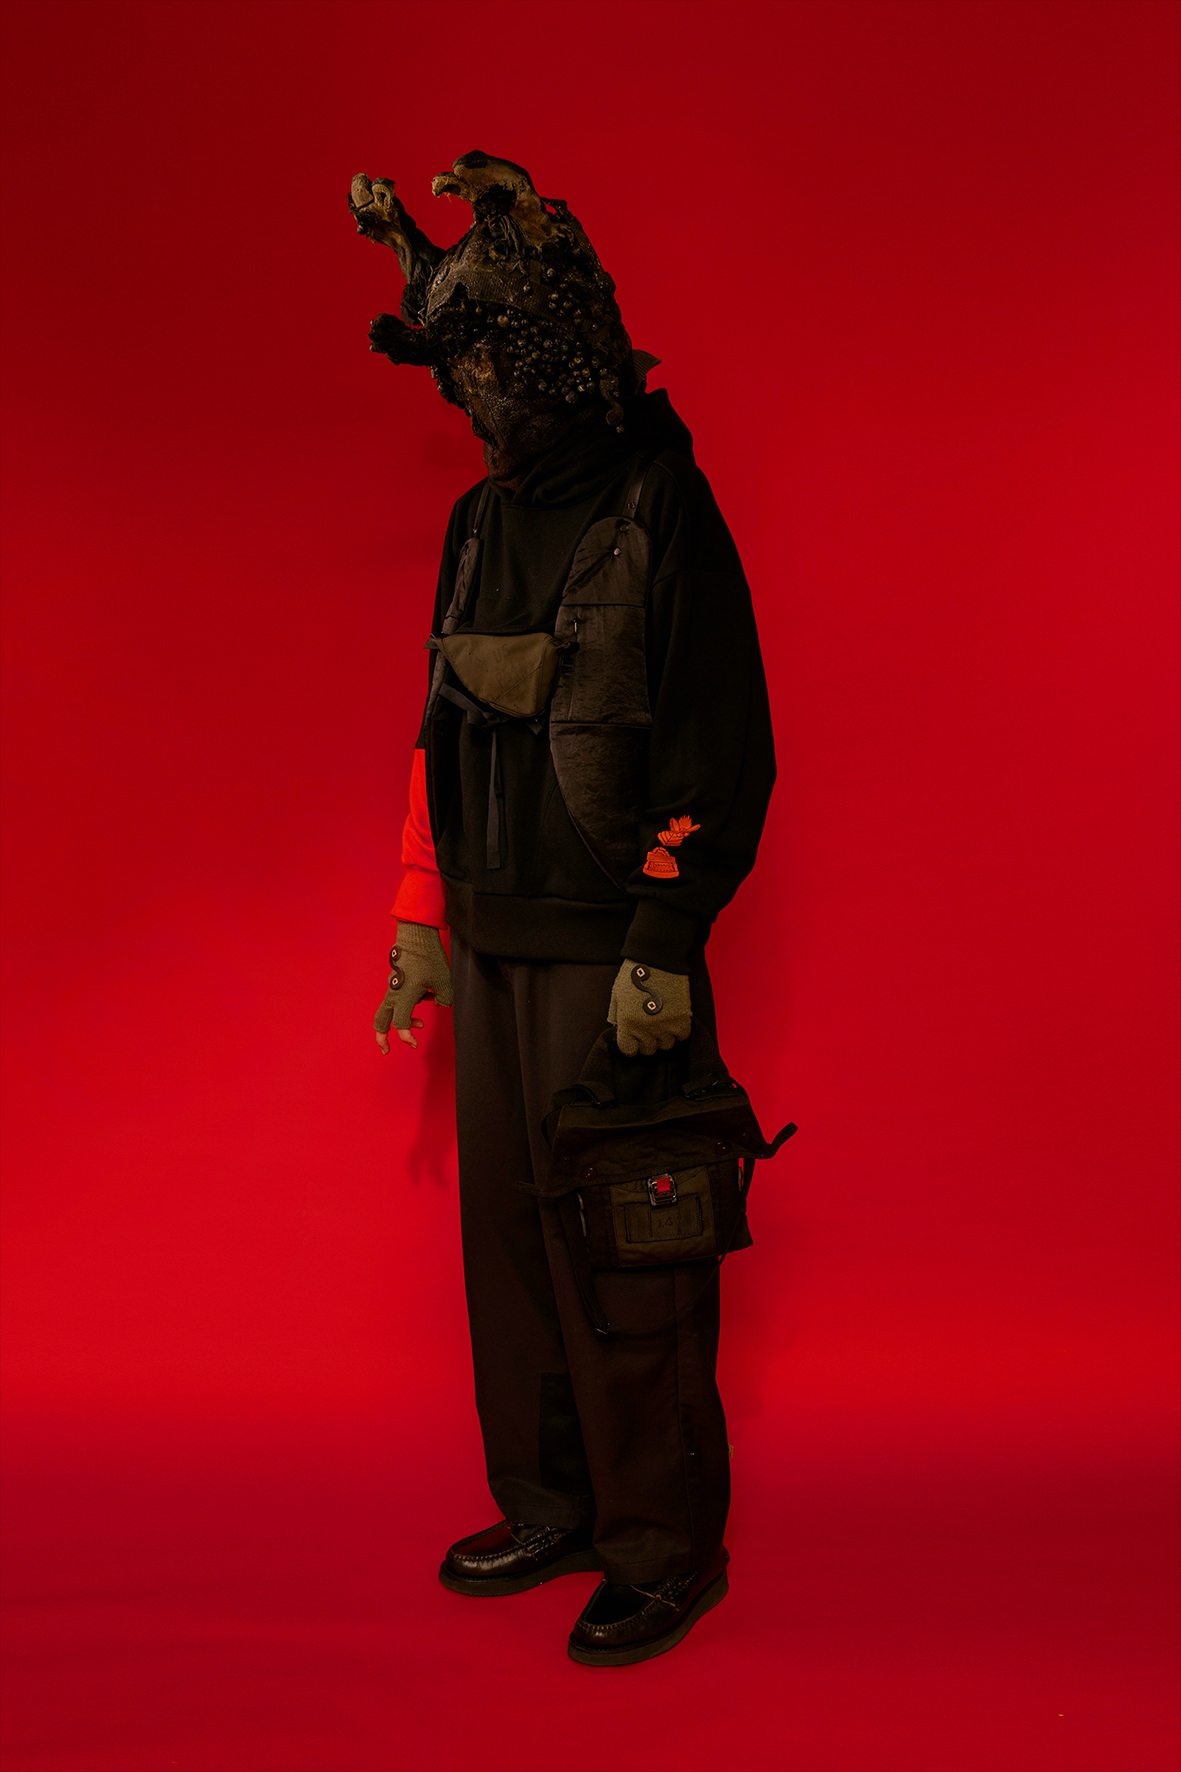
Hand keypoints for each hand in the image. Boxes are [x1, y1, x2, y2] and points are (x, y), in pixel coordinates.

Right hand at [374, 922, 452, 1054]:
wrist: (416, 936)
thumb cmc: (429, 958)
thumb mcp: (443, 981)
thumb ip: (444, 999)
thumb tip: (440, 1004)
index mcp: (404, 997)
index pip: (400, 1024)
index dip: (407, 1037)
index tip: (415, 1043)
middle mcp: (394, 994)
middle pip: (380, 1021)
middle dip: (382, 1038)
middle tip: (387, 1050)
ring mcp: (392, 986)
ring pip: (388, 1010)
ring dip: (400, 1020)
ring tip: (420, 1023)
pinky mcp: (395, 980)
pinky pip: (396, 998)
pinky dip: (406, 1004)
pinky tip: (425, 996)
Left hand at [608, 961, 691, 1056]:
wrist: (658, 958)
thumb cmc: (635, 974)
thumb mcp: (617, 994)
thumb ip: (616, 1015)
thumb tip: (618, 1029)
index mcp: (626, 1022)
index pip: (629, 1050)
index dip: (632, 1045)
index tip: (635, 1038)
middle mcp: (645, 1027)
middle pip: (648, 1050)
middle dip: (648, 1041)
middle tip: (650, 1027)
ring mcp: (664, 1025)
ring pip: (666, 1045)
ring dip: (664, 1036)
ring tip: (662, 1022)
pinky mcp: (681, 1019)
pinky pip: (681, 1037)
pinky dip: (679, 1031)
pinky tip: (674, 1020)